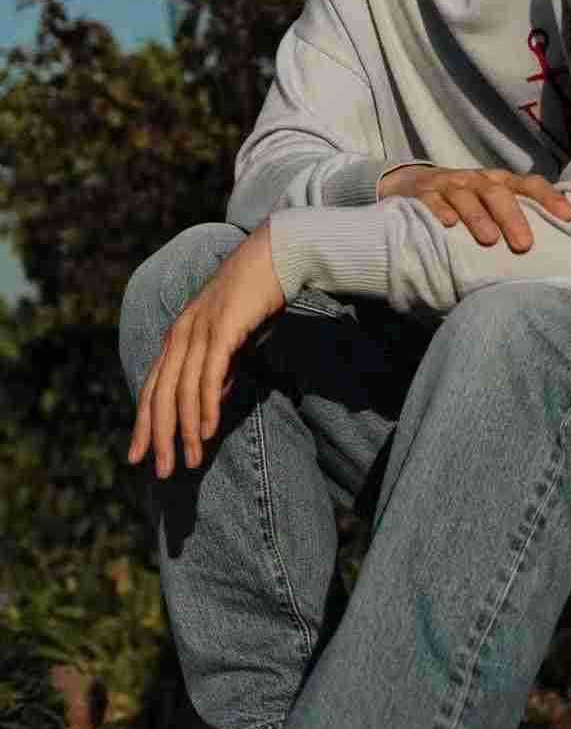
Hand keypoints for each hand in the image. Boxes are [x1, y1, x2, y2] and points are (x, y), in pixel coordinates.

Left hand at [127, 224, 284, 478]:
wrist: (276, 256)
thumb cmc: (255, 297)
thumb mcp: (230, 337)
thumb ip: (217, 367)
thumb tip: (212, 401)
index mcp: (178, 335)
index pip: (152, 387)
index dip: (143, 424)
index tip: (137, 456)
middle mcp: (181, 333)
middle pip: (160, 395)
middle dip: (159, 437)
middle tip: (162, 472)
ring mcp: (199, 330)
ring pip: (182, 391)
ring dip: (185, 431)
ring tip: (191, 461)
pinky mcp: (222, 328)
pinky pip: (208, 375)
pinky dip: (205, 407)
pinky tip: (207, 431)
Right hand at [379, 166, 570, 253]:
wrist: (412, 183)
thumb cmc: (465, 201)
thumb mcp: (491, 203)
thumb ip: (516, 218)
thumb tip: (555, 247)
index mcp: (499, 182)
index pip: (528, 184)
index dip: (548, 197)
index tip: (568, 217)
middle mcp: (476, 180)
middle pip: (497, 193)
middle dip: (513, 217)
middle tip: (525, 245)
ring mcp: (449, 184)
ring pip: (466, 196)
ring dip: (479, 217)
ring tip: (490, 240)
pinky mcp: (423, 193)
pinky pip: (431, 200)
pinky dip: (439, 210)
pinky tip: (448, 225)